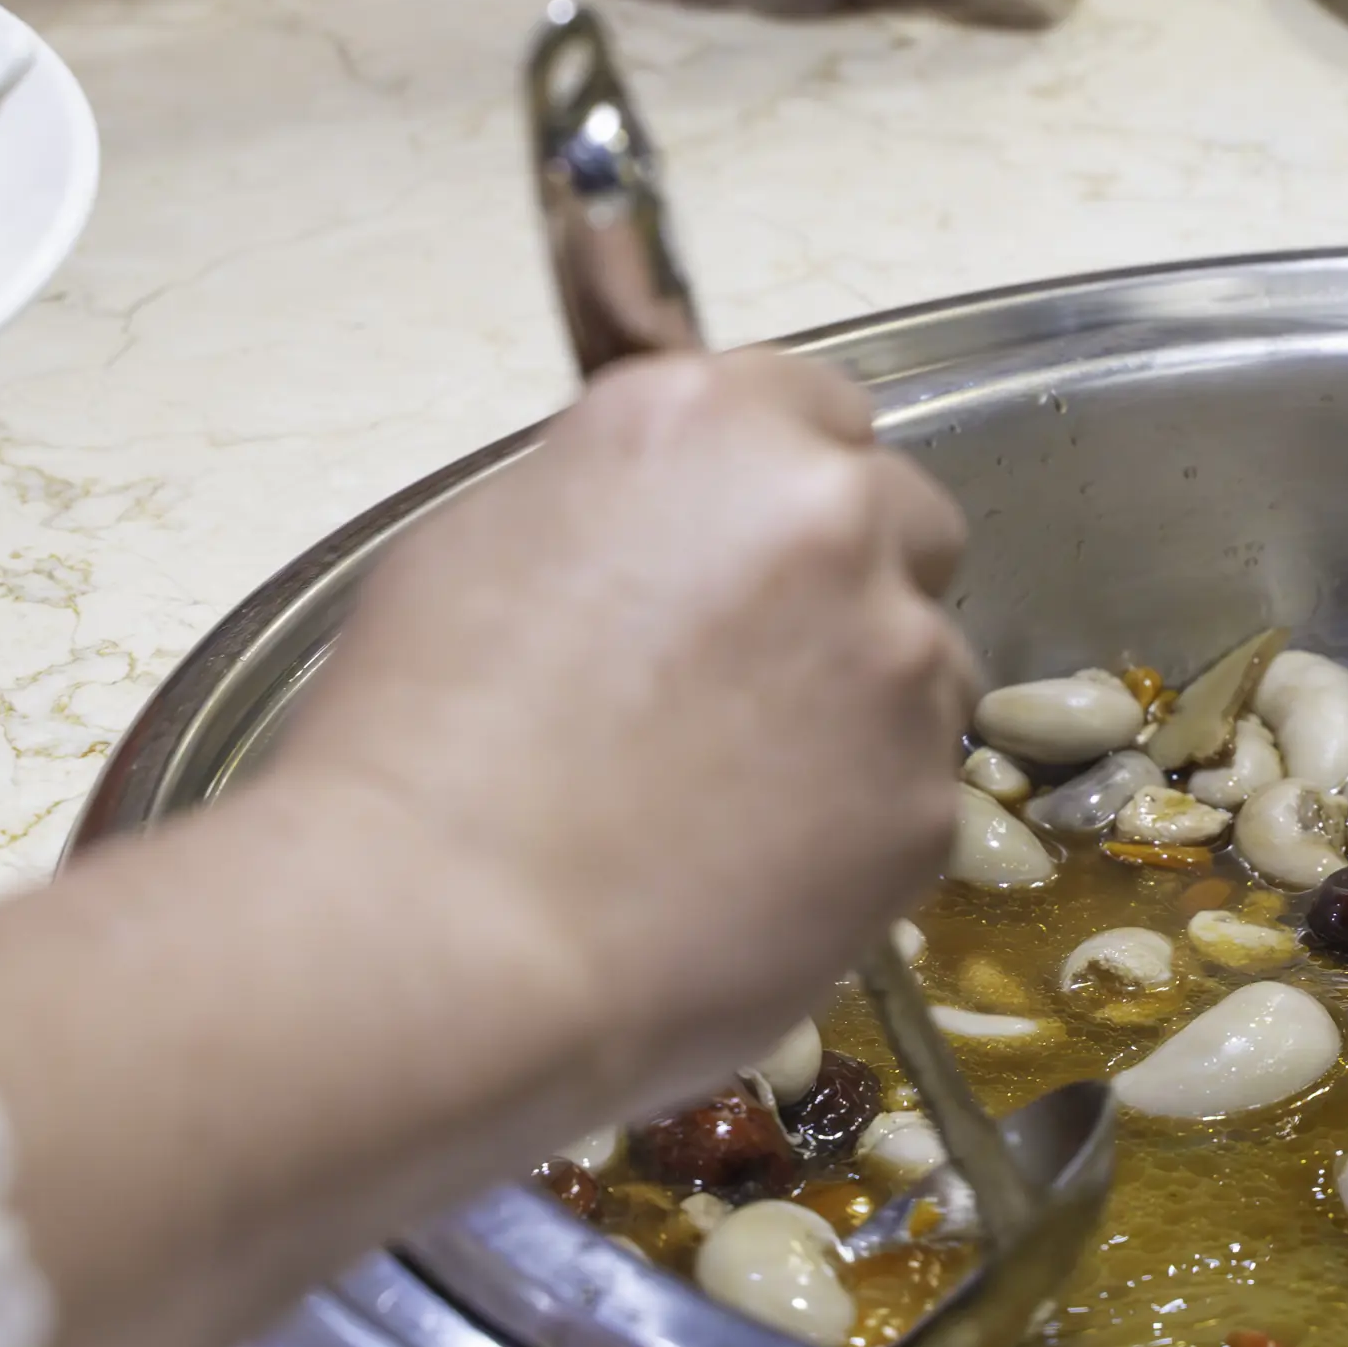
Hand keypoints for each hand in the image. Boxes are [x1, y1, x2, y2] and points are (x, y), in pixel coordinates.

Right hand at [258, 348, 975, 1105]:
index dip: (786, 485)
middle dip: (851, 583)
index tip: (757, 545)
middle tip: (755, 674)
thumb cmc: (419, 749)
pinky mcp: (926, 796)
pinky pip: (920, 794)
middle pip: (903, 519)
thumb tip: (661, 525)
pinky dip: (860, 824)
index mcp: (708, 423)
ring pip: (928, 663)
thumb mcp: (483, 543)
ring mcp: (894, 656)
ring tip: (739, 793)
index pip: (819, 409)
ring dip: (865, 707)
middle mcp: (825, 513)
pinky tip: (752, 868)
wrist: (445, 937)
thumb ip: (620, 500)